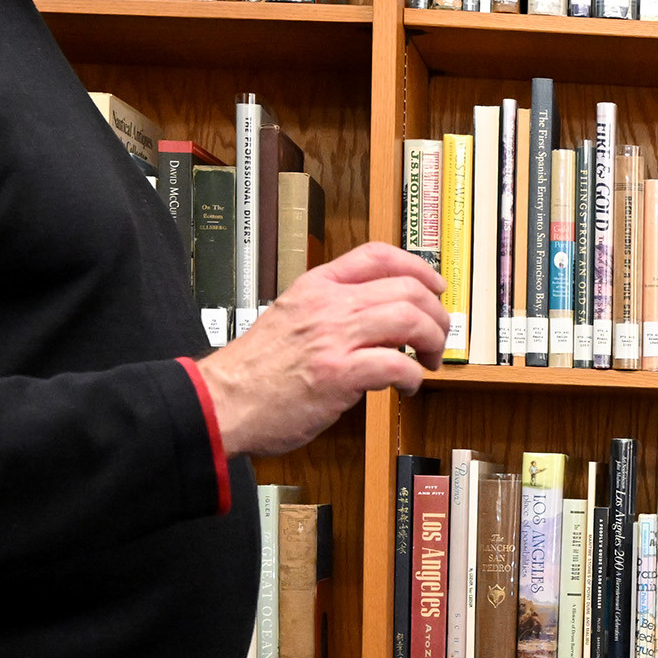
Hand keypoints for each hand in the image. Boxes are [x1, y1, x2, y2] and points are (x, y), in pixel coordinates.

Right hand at [197, 243, 447, 456]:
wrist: (221, 401)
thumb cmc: (254, 371)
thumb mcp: (290, 317)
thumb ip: (329, 312)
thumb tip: (373, 321)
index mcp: (317, 287)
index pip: (377, 255)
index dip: (417, 268)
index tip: (435, 286)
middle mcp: (328, 305)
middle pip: (406, 287)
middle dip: (436, 314)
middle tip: (436, 338)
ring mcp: (333, 338)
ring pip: (409, 318)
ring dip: (431, 341)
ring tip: (427, 362)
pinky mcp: (338, 374)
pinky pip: (396, 365)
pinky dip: (413, 377)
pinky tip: (407, 387)